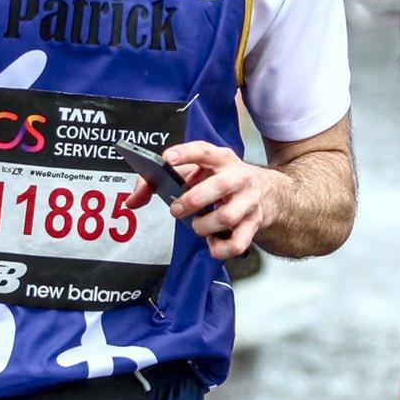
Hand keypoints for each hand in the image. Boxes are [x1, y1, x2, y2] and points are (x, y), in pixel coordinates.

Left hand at [121, 140, 289, 259]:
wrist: (268, 194)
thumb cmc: (219, 182)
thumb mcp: (194, 174)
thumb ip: (157, 183)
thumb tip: (132, 201)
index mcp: (221, 159)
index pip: (204, 151)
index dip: (185, 154)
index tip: (167, 159)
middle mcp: (238, 178)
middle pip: (219, 187)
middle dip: (193, 200)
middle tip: (175, 209)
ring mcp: (249, 202)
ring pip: (226, 217)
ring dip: (203, 226)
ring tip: (197, 225)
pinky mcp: (254, 225)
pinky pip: (237, 243)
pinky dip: (220, 248)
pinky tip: (212, 242)